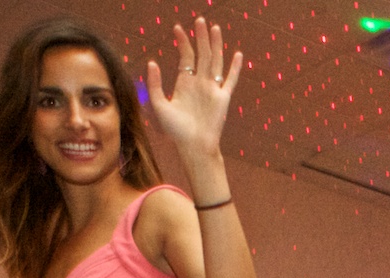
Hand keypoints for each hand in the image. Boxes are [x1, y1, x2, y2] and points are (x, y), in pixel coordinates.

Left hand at [144, 17, 242, 160]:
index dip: (183, 41)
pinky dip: (235, 68)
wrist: (193, 146)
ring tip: (215, 28)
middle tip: (199, 19)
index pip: (186, 56)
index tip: (177, 27)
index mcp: (184, 83)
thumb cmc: (175, 130)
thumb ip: (154, 84)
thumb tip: (152, 62)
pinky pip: (230, 80)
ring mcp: (212, 89)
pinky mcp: (223, 98)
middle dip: (200, 37)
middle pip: (202, 54)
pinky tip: (237, 55)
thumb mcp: (158, 105)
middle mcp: (199, 83)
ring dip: (216, 45)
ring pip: (215, 61)